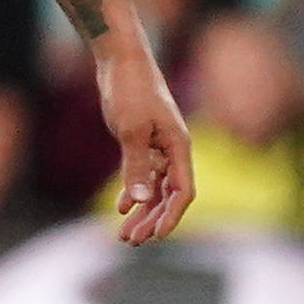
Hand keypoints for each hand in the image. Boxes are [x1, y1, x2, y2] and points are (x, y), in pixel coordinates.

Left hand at [97, 42, 195, 244]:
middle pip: (169, 195)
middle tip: (131, 241)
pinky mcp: (143, 141)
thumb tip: (142, 200)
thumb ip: (137, 166)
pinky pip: (144, 174)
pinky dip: (134, 191)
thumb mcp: (131, 130)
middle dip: (152, 219)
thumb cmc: (130, 91)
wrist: (120, 62)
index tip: (156, 236)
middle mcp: (173, 150)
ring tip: (124, 233)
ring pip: (155, 188)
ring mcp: (159, 146)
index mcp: (179, 147)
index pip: (183, 191)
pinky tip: (122, 207)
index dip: (171, 216)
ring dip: (142, 211)